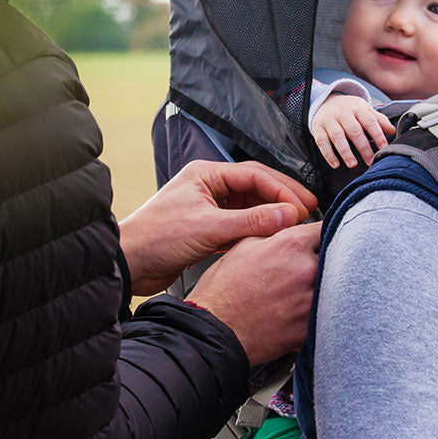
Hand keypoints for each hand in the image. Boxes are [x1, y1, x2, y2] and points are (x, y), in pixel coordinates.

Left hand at [119, 160, 317, 295]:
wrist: (128, 264)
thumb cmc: (158, 239)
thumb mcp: (209, 228)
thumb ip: (252, 222)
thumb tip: (290, 215)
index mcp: (206, 174)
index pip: (254, 175)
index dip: (282, 189)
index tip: (303, 206)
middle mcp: (208, 186)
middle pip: (255, 187)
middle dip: (282, 198)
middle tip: (309, 210)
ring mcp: (207, 208)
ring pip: (249, 207)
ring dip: (271, 215)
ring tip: (295, 225)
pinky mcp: (206, 230)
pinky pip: (239, 225)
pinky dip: (256, 231)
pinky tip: (272, 239)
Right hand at [187, 221, 321, 363]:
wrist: (214, 330)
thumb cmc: (222, 291)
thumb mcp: (244, 245)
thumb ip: (275, 233)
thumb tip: (289, 228)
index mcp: (291, 245)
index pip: (325, 228)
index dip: (322, 234)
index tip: (319, 239)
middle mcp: (306, 270)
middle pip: (334, 257)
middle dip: (323, 260)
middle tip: (306, 268)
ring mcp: (311, 300)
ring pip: (332, 286)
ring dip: (321, 286)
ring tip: (297, 292)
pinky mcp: (310, 327)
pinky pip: (325, 313)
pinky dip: (316, 310)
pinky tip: (295, 311)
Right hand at [311, 94, 395, 168]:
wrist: (326, 101)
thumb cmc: (350, 110)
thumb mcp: (365, 110)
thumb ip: (379, 120)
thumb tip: (393, 131)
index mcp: (358, 108)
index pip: (369, 121)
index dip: (378, 134)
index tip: (384, 147)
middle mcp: (343, 113)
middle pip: (354, 131)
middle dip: (363, 147)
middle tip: (370, 161)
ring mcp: (329, 120)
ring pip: (337, 137)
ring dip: (345, 152)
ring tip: (352, 164)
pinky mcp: (318, 128)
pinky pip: (322, 142)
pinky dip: (328, 154)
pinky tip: (336, 164)